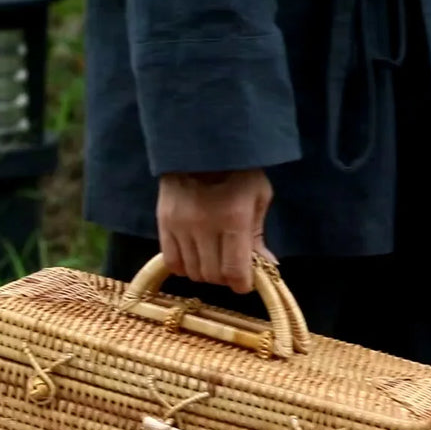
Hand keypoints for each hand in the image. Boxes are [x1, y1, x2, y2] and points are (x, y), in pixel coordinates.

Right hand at [156, 168, 275, 293]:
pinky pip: (171, 262)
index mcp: (234, 219)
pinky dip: (185, 266)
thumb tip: (267, 267)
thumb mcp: (259, 197)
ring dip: (205, 272)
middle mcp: (205, 226)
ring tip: (213, 258)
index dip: (241, 284)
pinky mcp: (163, 223)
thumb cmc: (239, 171)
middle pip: (212, 275)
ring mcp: (181, 225)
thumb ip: (259, 235)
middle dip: (224, 277)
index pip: (234, 271)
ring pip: (192, 271)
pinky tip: (194, 257)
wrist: (201, 145)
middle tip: (230, 267)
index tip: (245, 282)